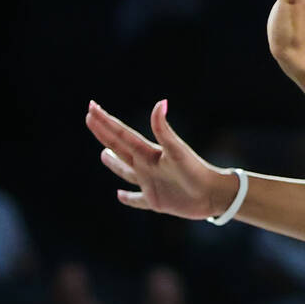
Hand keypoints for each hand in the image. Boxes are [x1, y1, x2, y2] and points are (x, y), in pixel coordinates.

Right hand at [84, 99, 234, 218]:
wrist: (213, 194)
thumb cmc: (196, 171)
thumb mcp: (177, 150)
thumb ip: (164, 130)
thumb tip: (161, 102)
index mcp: (149, 153)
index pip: (122, 135)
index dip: (105, 122)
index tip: (91, 107)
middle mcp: (147, 165)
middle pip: (121, 147)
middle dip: (104, 132)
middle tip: (90, 117)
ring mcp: (151, 183)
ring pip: (126, 171)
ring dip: (114, 163)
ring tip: (103, 153)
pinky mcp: (156, 201)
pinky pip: (137, 199)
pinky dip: (128, 197)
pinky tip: (119, 195)